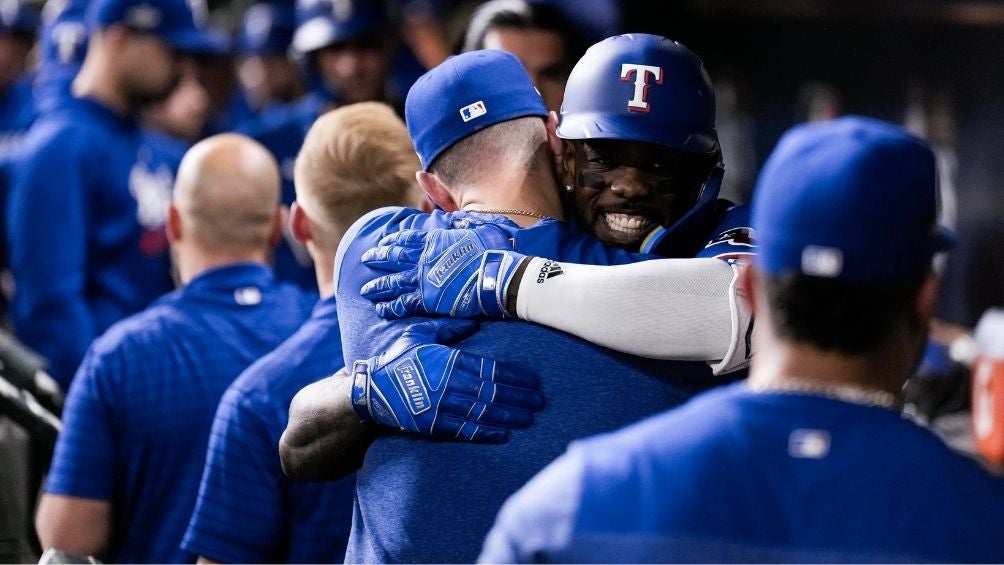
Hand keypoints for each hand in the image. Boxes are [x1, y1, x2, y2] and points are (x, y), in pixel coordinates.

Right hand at [350, 319, 544, 442]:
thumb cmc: (396, 357)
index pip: (490, 370)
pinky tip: (504, 435)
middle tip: (541, 402)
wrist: (369, 389)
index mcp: (449, 362)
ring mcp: (442, 408)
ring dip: (509, 417)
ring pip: (483, 413)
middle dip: (519, 398)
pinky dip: (486, 433)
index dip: (515, 376)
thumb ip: (448, 327)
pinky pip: (465, 431)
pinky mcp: (434, 426)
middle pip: (493, 393)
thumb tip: (473, 321)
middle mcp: (449, 386)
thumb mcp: (419, 333)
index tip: (534, 381)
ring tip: (529, 419)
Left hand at [360, 225, 529, 319]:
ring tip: (366, 290)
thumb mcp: (475, 226)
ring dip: (377, 286)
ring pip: (391, 283)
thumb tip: (454, 214)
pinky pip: (402, 304)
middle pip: (392, 258)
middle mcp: (422, 259)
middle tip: (365, 260)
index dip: (391, 241)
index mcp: (432, 241)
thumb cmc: (490, 251)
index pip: (405, 239)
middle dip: (377, 259)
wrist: (496, 276)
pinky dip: (390, 307)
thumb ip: (458, 219)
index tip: (382, 243)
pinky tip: (381, 310)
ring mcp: (422, 280)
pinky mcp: (426, 301)